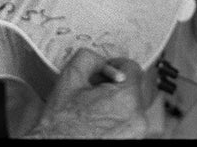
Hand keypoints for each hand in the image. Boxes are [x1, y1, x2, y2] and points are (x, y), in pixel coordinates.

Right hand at [24, 48, 154, 138]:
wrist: (57, 145)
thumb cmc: (62, 122)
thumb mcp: (70, 78)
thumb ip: (90, 57)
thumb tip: (102, 59)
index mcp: (126, 97)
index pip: (133, 68)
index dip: (116, 65)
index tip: (106, 72)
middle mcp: (138, 117)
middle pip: (138, 86)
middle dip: (119, 84)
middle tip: (99, 90)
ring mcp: (137, 132)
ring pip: (136, 104)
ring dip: (122, 101)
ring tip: (100, 106)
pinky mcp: (133, 140)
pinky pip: (133, 121)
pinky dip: (121, 116)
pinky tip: (103, 119)